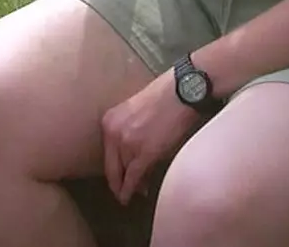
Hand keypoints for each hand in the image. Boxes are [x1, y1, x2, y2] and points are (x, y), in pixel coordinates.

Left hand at [100, 70, 200, 204]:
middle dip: (116, 182)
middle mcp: (113, 131)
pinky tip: (133, 196)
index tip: (116, 180)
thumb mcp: (136, 112)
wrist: (181, 92)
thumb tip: (133, 156)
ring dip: (130, 186)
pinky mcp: (144, 152)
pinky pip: (134, 176)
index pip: (106, 152)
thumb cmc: (165, 98)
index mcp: (109, 119)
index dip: (112, 170)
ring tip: (135, 194)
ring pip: (124, 172)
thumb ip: (129, 131)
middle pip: (111, 165)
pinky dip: (132, 189)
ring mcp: (127, 142)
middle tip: (122, 193)